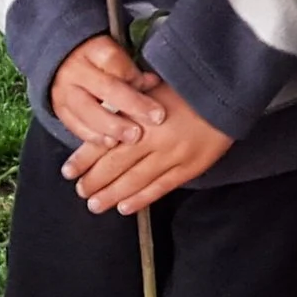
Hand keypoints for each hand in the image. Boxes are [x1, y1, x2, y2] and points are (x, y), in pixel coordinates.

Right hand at [49, 35, 165, 147]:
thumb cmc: (96, 60)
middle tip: (156, 118)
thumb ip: (131, 68)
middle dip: (133, 105)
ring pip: (88, 111)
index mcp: (92, 50)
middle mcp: (76, 71)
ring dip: (113, 126)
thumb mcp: (112, 53)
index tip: (153, 84)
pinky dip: (93, 136)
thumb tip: (152, 82)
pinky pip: (74, 125)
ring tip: (133, 137)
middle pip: (106, 88)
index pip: (114, 61)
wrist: (59, 64)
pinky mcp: (58, 110)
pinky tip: (111, 142)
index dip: (134, 75)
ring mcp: (64, 91)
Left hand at [64, 82, 232, 212]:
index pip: (104, 143)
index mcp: (140, 117)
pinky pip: (161, 187)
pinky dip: (141, 199)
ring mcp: (173, 155)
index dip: (83, 159)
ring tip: (95, 205)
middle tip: (81, 192)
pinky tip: (125, 207)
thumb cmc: (189, 88)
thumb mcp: (153, 88)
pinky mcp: (191, 167)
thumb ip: (128, 105)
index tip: (68, 171)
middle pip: (115, 166)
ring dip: (111, 196)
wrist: (228, 93)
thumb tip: (102, 121)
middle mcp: (153, 139)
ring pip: (135, 181)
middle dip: (94, 182)